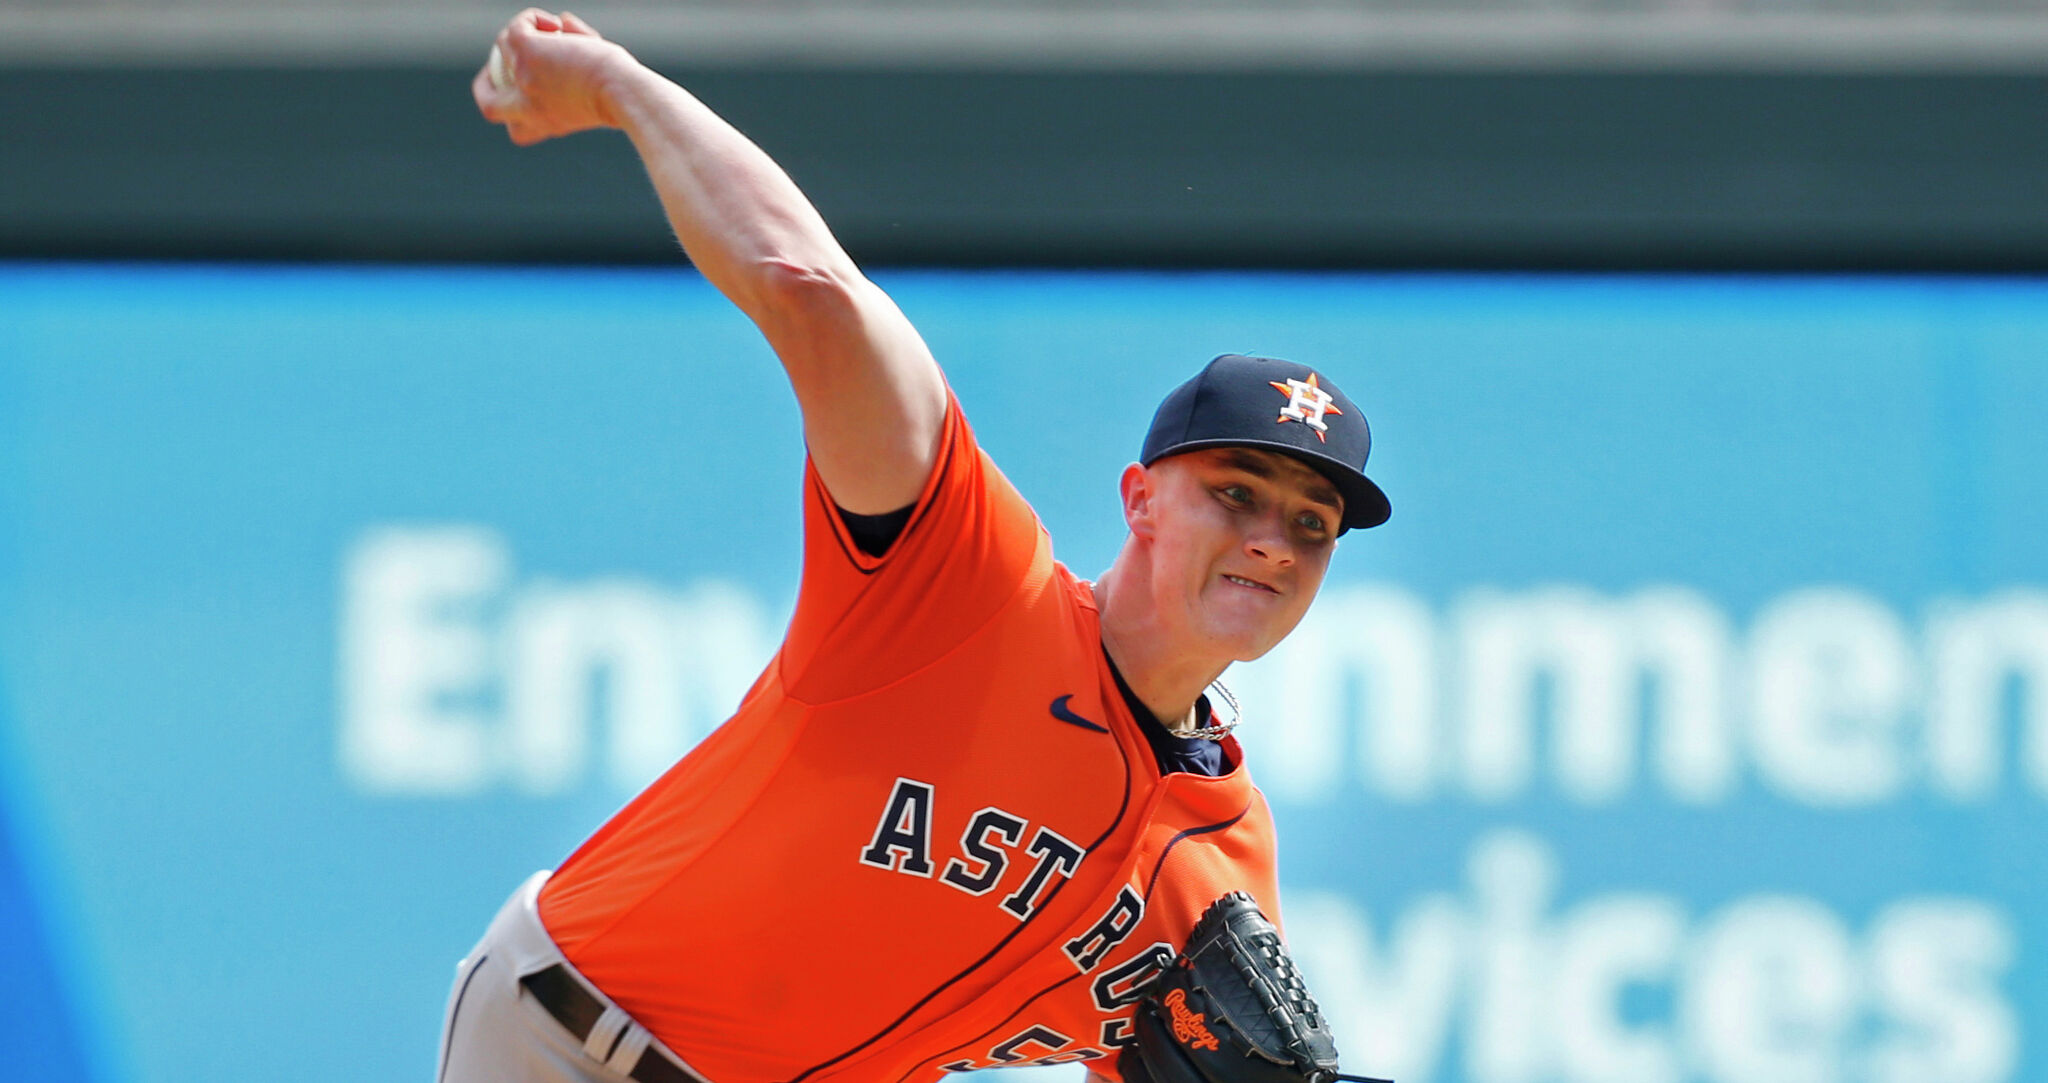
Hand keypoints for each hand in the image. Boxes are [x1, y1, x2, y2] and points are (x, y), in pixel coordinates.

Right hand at [473, 9, 636, 145]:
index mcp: (547, 125)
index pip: (517, 130)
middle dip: (489, 81)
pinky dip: (533, 18)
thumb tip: (563, 24)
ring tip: (557, 31)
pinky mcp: (526, 53)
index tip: (532, 91)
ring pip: (503, 48)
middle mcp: (528, 108)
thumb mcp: (597, 97)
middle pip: (488, 104)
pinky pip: (516, 27)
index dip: (515, 114)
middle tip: (511, 58)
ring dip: (526, 32)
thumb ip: (576, 74)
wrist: (621, 91)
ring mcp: (523, 79)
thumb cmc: (623, 98)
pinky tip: (560, 24)